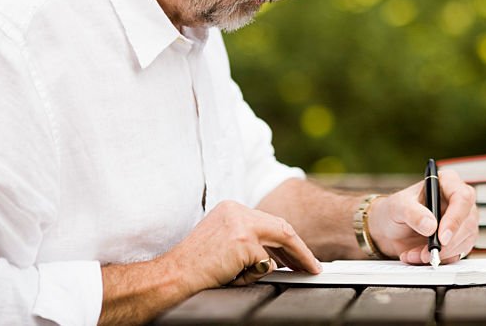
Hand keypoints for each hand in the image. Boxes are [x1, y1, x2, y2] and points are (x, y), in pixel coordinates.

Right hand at [163, 200, 320, 292]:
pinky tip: (234, 276)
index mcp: (232, 209)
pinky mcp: (243, 241)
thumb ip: (248, 242)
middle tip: (313, 266)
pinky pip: (264, 264)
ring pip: (278, 245)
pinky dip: (253, 276)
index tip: (299, 255)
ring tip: (299, 272)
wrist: (173, 275)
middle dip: (300, 250)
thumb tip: (277, 257)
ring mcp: (241, 224)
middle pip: (282, 227)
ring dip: (284, 263)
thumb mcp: (224, 244)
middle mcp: (237, 210)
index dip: (288, 241)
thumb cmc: (195, 267)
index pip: (270, 223)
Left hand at [365, 169, 477, 264]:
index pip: (462, 197)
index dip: (455, 218)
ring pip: (465, 241)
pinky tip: (419, 256)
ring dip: (441, 253)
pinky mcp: (459, 241)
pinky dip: (439, 259)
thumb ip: (412, 212)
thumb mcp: (398, 206)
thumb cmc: (395, 210)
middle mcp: (458, 201)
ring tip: (416, 254)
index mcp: (447, 183)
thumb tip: (431, 225)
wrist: (389, 230)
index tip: (442, 236)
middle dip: (447, 243)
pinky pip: (457, 254)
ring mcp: (461, 222)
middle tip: (428, 252)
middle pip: (468, 223)